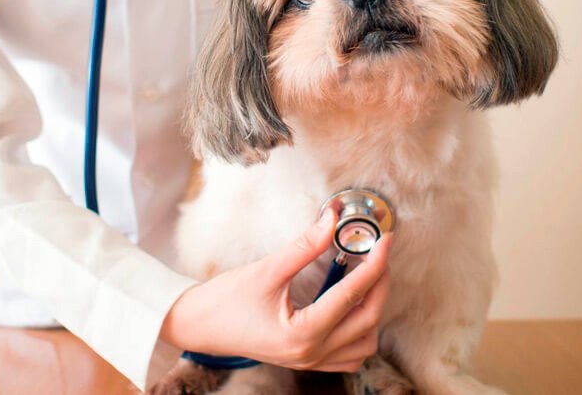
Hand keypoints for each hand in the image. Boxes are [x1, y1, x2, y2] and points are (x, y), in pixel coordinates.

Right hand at [160, 209, 391, 372]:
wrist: (198, 326)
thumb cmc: (225, 301)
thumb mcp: (266, 269)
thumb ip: (304, 246)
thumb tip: (331, 220)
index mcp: (303, 333)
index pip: (352, 295)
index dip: (375, 264)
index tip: (384, 241)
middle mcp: (311, 353)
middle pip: (368, 320)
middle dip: (379, 284)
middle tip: (379, 254)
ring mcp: (311, 362)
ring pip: (364, 343)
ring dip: (373, 310)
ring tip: (366, 278)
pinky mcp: (306, 361)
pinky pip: (350, 356)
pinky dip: (360, 332)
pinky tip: (351, 306)